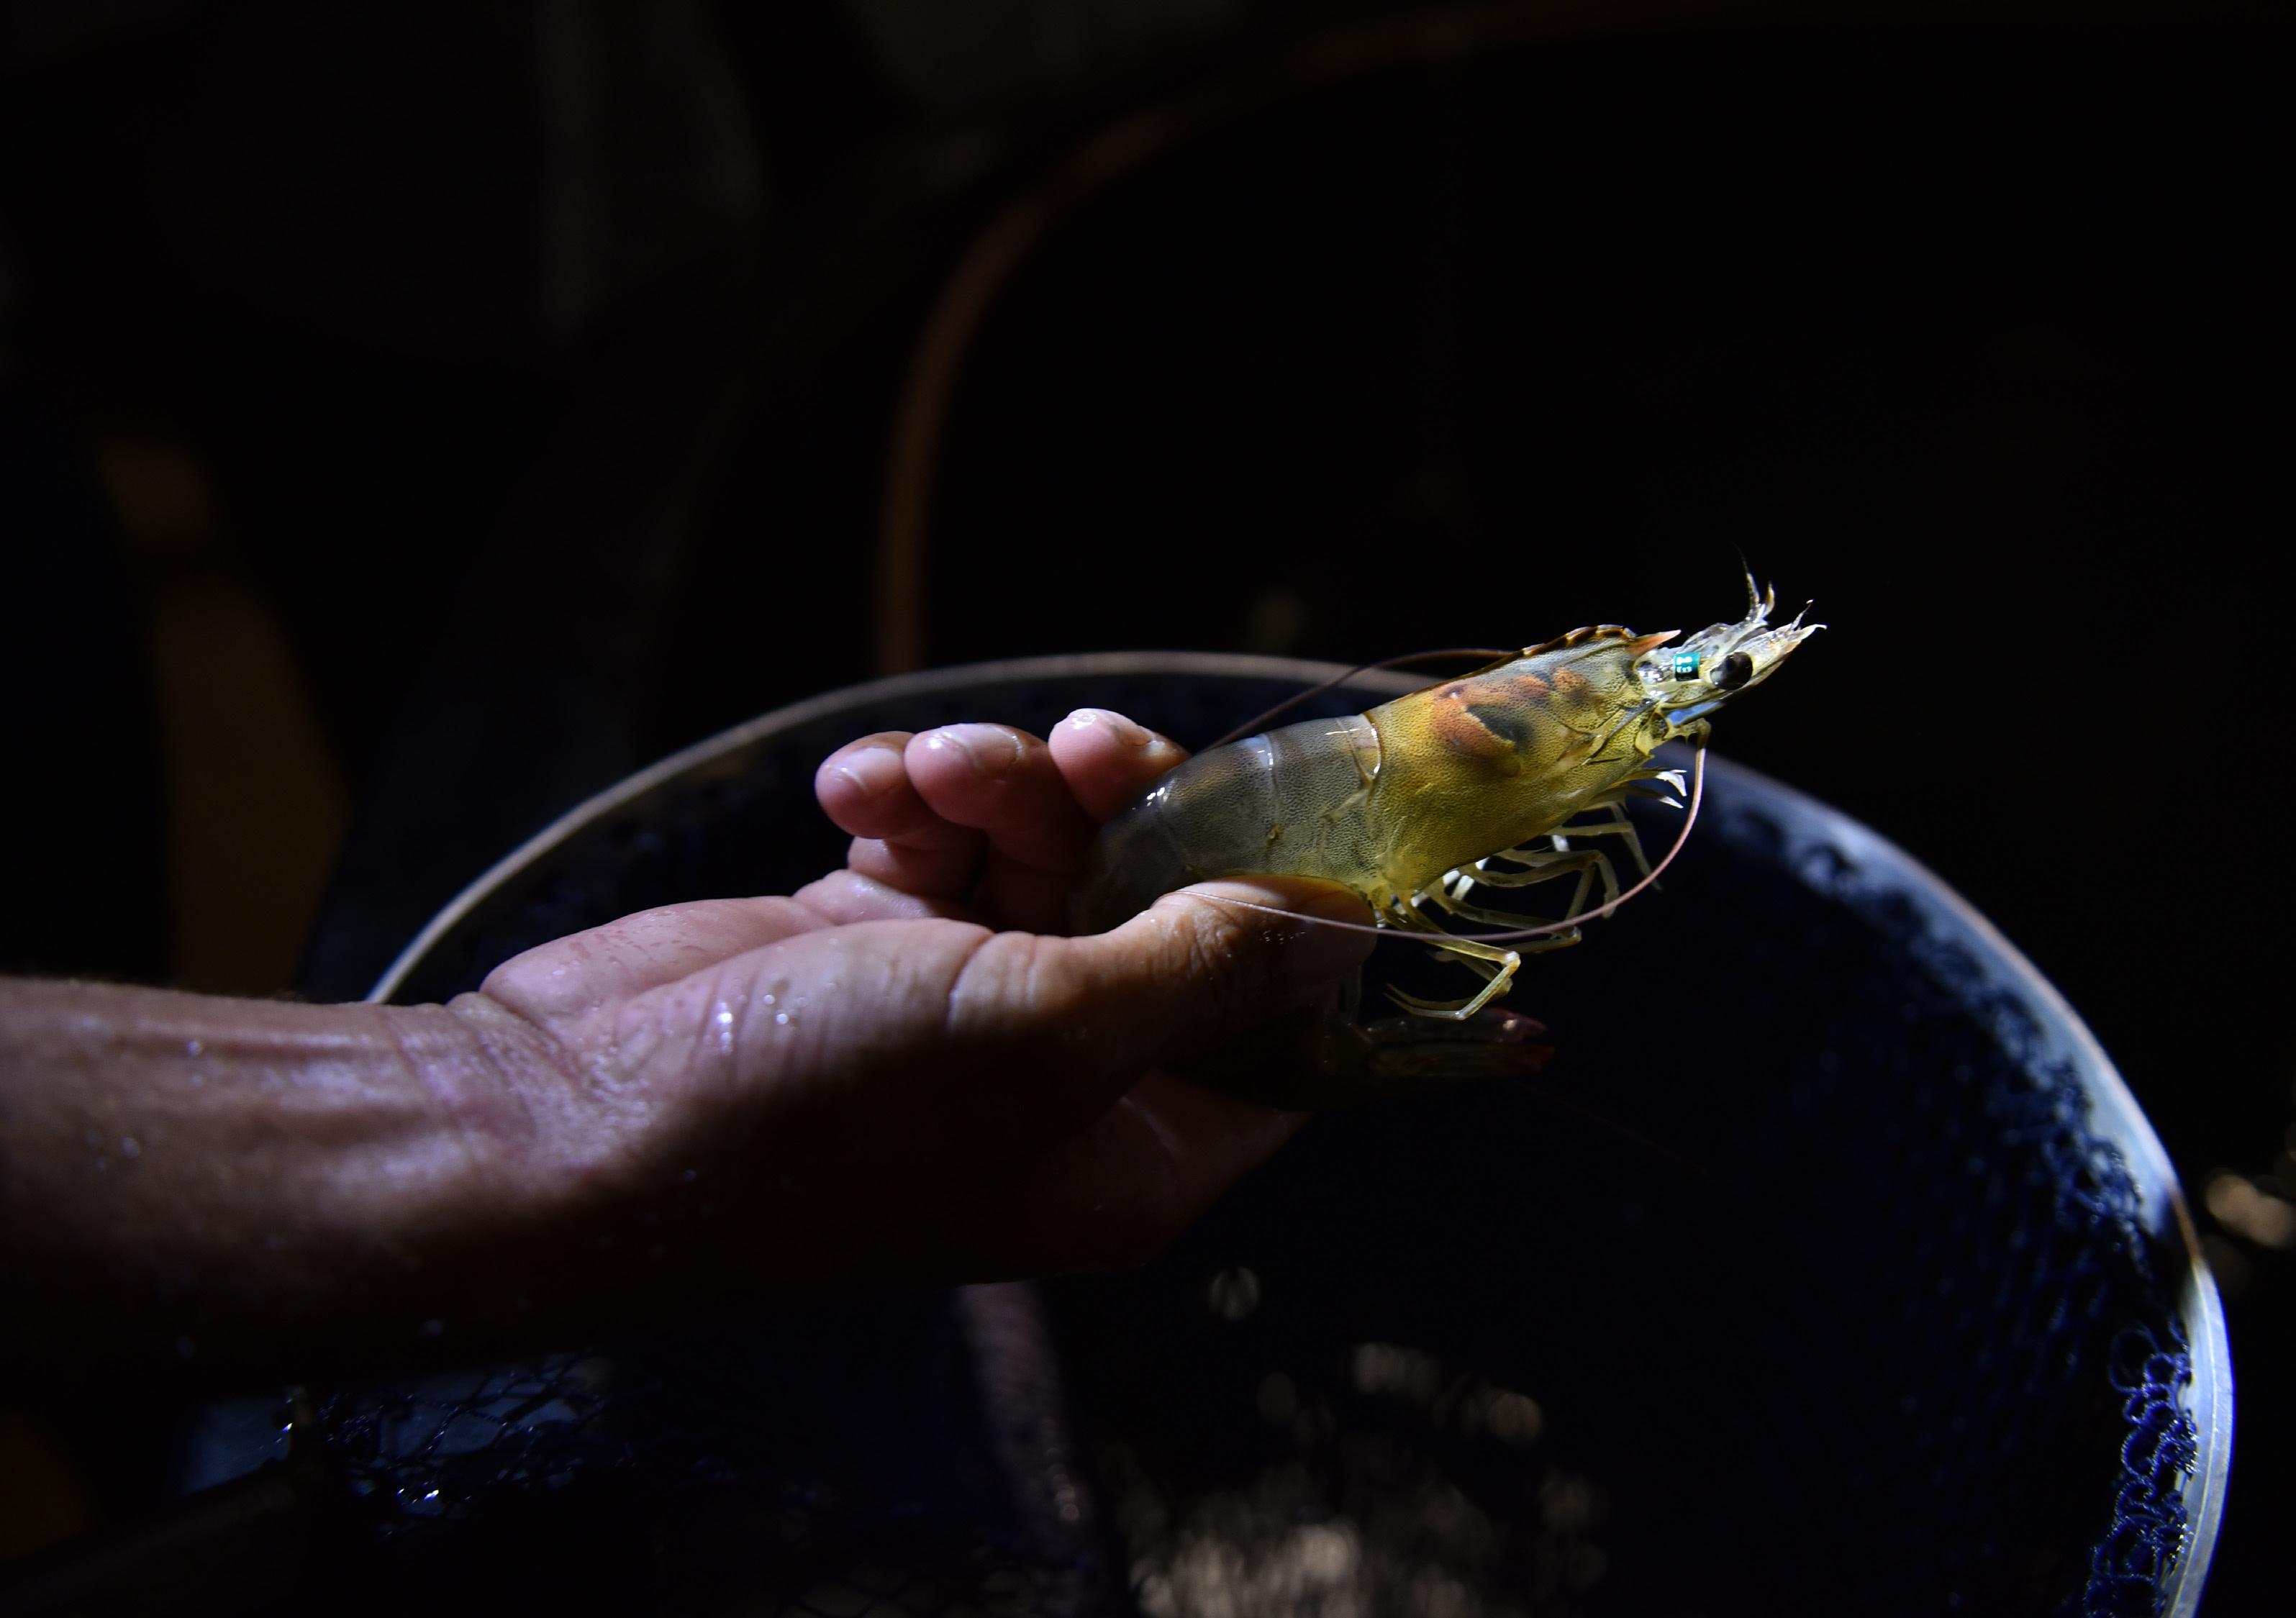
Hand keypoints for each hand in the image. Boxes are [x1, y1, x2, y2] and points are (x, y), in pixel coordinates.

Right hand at [472, 708, 1373, 1302]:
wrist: (574, 1118)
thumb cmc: (817, 1115)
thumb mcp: (1041, 1035)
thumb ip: (1204, 967)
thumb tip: (1352, 930)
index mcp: (1139, 1144)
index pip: (1282, 1027)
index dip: (1303, 915)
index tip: (1307, 799)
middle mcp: (1069, 1076)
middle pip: (1169, 900)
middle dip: (1122, 808)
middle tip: (1078, 750)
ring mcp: (967, 1000)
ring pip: (1047, 842)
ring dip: (995, 785)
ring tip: (924, 779)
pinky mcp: (877, 938)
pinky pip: (942, 835)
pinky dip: (908, 799)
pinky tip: (853, 798)